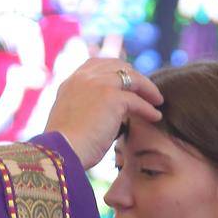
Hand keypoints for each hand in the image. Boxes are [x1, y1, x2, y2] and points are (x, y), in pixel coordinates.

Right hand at [45, 58, 162, 168]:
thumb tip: (104, 114)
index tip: (128, 81)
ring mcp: (98, 84)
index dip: (115, 70)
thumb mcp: (70, 118)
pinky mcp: (112, 97)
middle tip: (146, 90)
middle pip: (118, 66)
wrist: (60, 153)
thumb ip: (83, 108)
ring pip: (132, 78)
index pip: (96, 64)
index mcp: (71, 82)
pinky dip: (148, 108)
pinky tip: (155, 116)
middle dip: (134, 76)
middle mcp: (83, 78)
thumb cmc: (64, 147)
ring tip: (157, 100)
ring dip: (147, 89)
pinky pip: (137, 100)